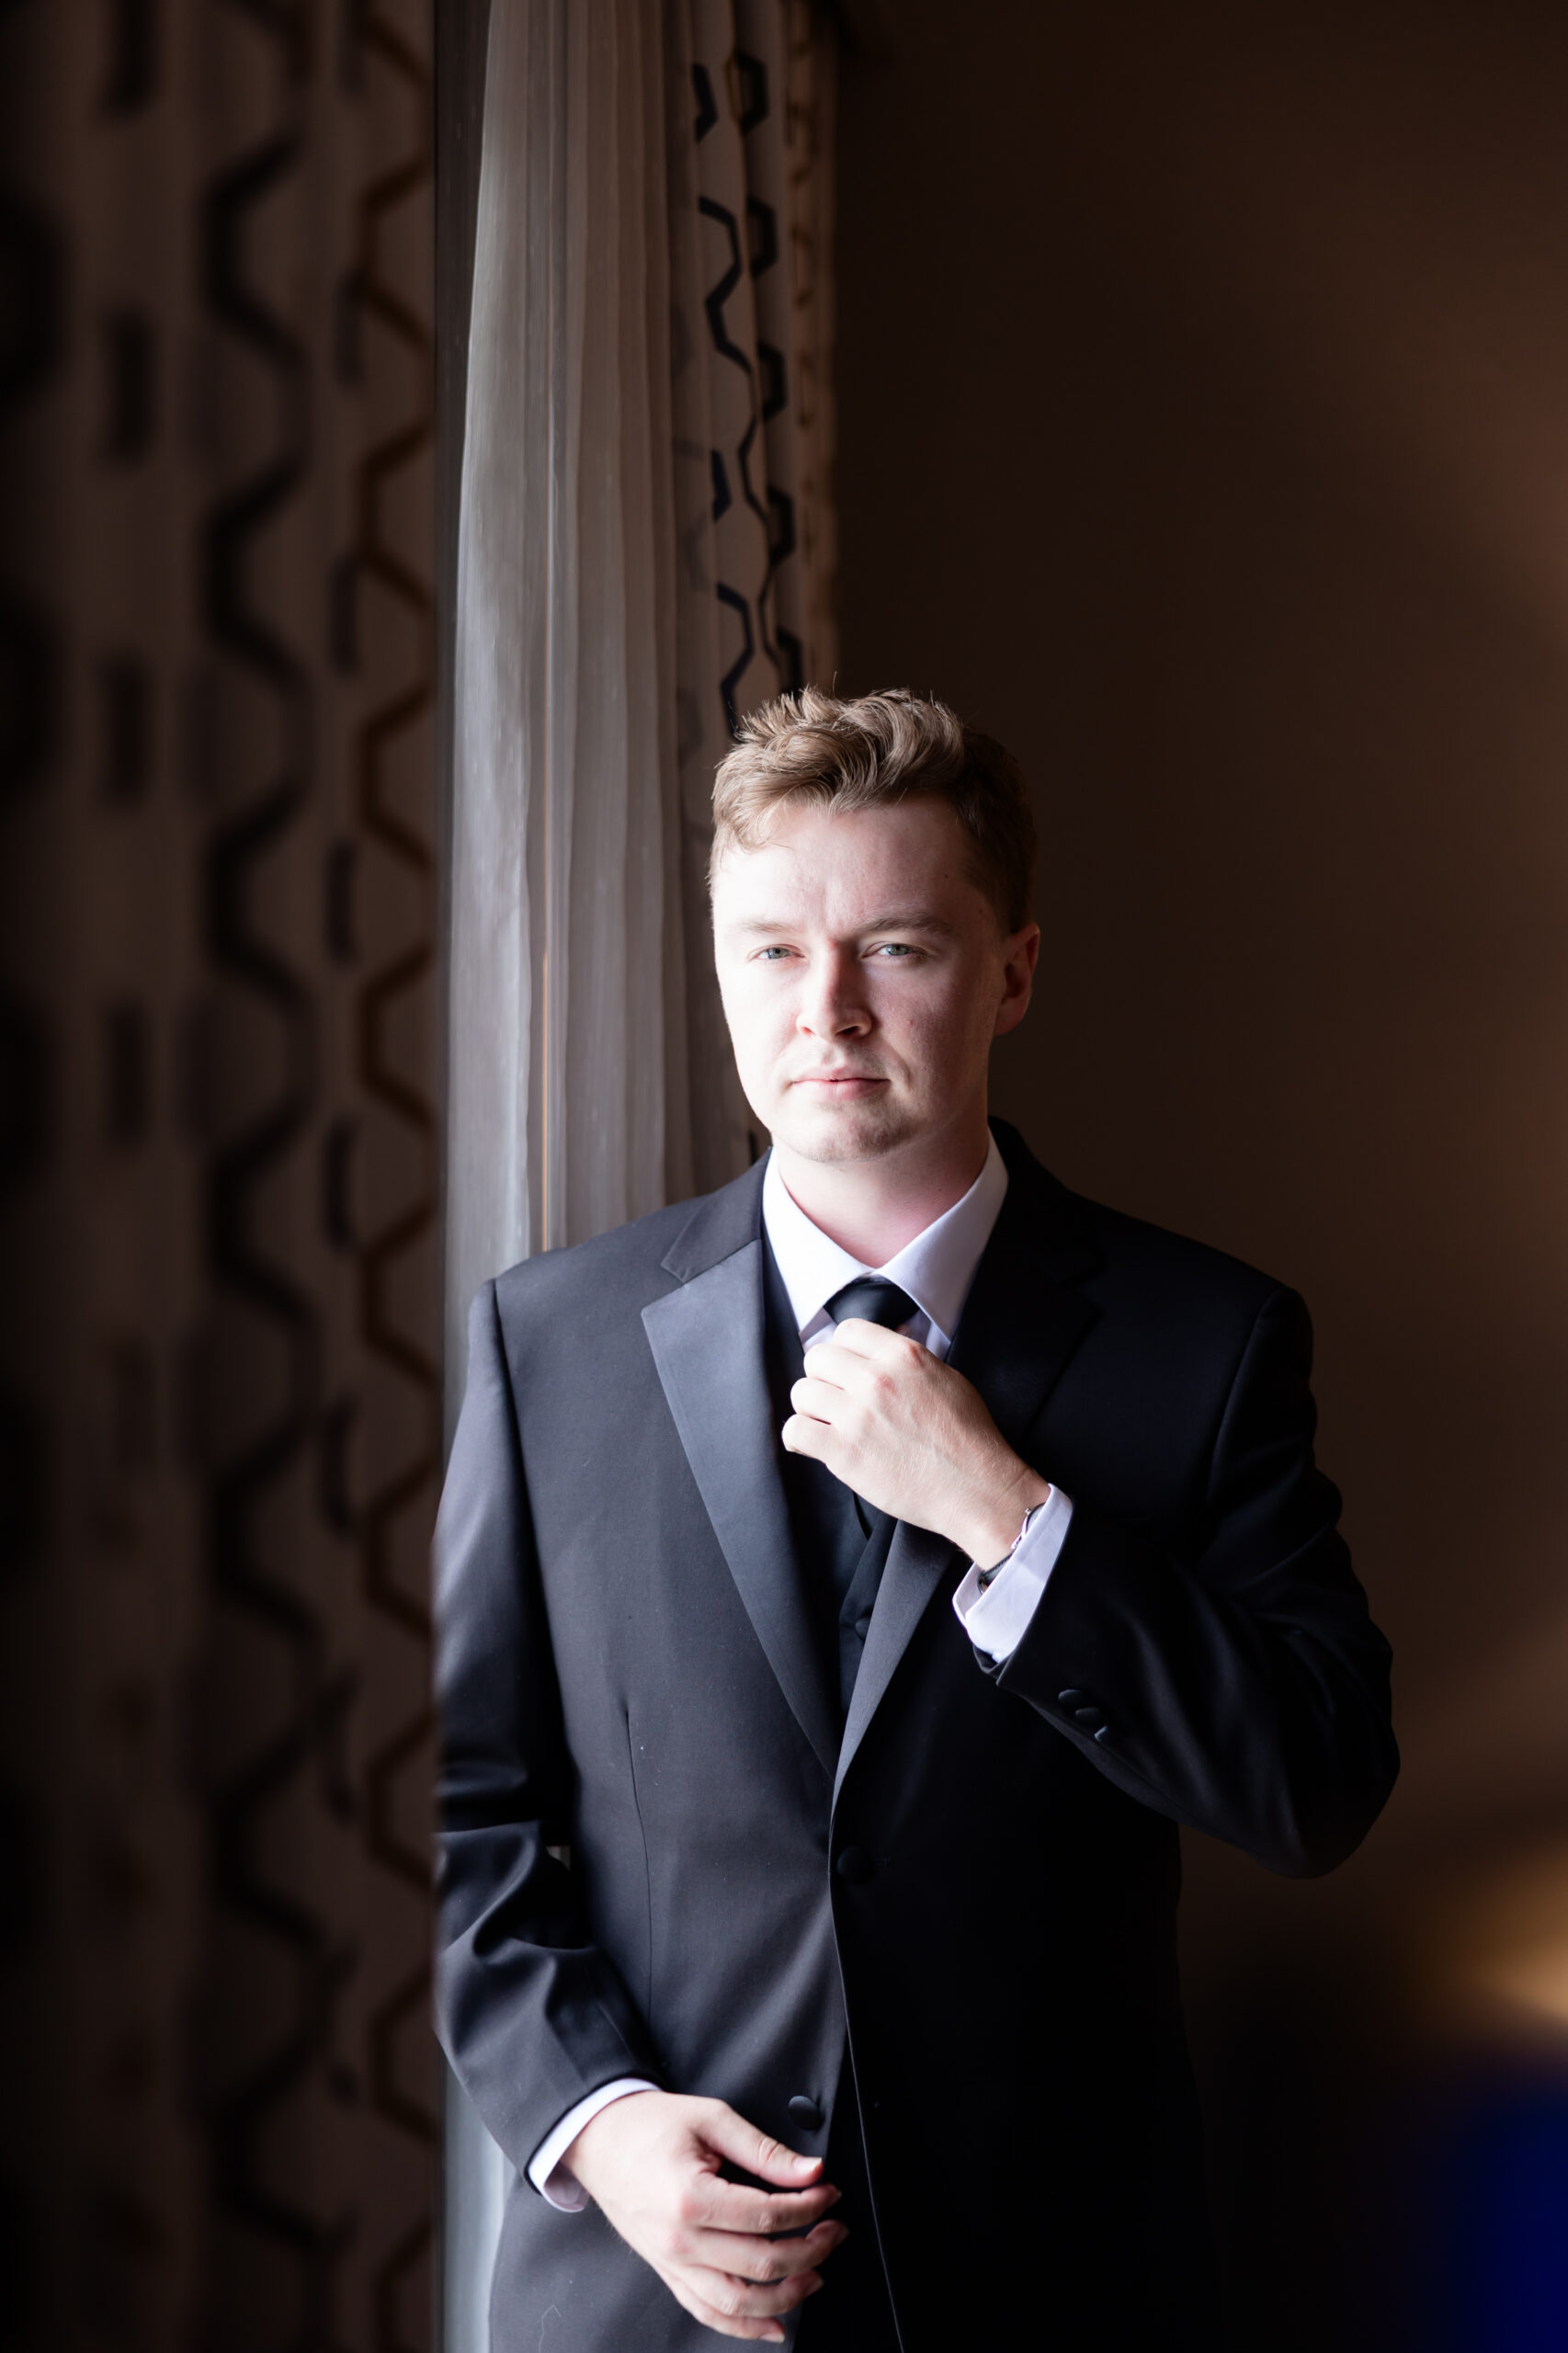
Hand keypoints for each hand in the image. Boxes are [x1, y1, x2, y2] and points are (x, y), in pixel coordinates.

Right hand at [566, 2089, 846, 2342]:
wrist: (599, 2140)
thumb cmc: (648, 2126)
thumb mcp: (711, 2119)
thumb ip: (763, 2150)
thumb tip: (809, 2171)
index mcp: (690, 2199)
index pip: (768, 2216)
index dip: (810, 2207)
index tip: (828, 2193)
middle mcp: (680, 2241)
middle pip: (762, 2263)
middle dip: (812, 2249)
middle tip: (834, 2229)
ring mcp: (672, 2263)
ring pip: (739, 2303)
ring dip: (787, 2295)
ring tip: (816, 2273)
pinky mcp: (668, 2273)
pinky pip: (708, 2312)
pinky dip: (744, 2327)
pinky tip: (774, 2324)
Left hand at [783, 1321, 1049, 1565]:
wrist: (977, 1489)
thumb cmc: (969, 1438)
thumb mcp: (947, 1378)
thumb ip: (907, 1361)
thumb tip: (879, 1352)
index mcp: (902, 1355)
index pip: (847, 1331)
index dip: (843, 1351)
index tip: (846, 1370)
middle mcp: (876, 1379)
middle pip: (817, 1358)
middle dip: (822, 1377)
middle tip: (835, 1399)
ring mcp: (858, 1415)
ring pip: (801, 1393)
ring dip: (810, 1409)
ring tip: (826, 1424)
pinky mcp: (844, 1452)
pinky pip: (795, 1431)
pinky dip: (799, 1439)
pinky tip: (814, 1445)